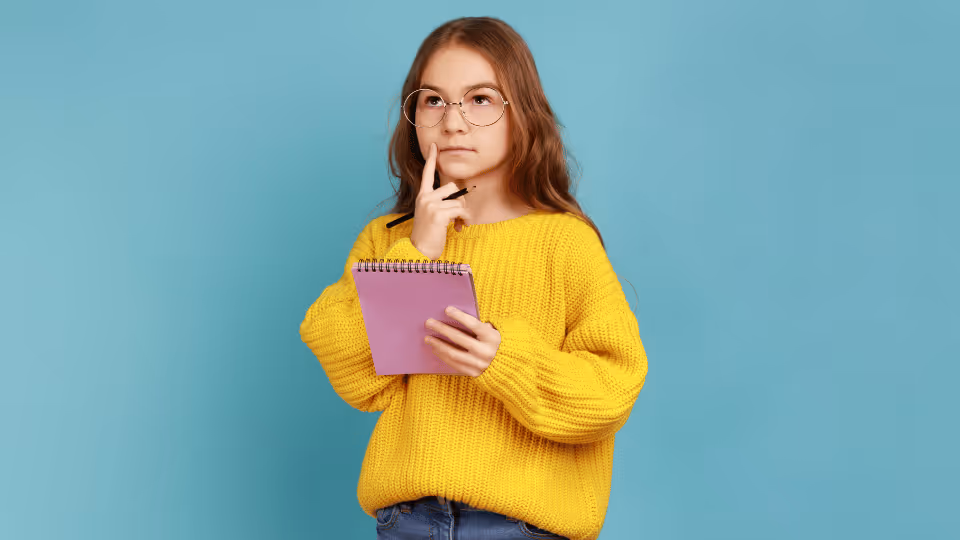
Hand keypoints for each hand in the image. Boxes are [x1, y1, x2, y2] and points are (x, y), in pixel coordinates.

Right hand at [410, 142, 470, 260]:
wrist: (419, 251)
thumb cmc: (428, 235)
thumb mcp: (431, 215)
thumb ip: (441, 204)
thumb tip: (460, 201)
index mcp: (422, 196)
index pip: (427, 173)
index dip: (431, 159)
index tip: (433, 146)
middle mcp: (425, 197)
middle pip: (452, 187)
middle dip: (460, 201)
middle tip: (459, 215)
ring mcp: (430, 204)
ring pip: (459, 201)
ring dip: (463, 214)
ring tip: (459, 224)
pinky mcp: (438, 213)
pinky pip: (460, 211)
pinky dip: (463, 220)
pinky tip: (458, 228)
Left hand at [424, 306, 500, 376]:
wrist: (511, 370)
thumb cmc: (501, 346)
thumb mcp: (497, 333)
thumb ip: (483, 326)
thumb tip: (463, 320)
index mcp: (493, 338)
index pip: (473, 324)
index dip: (460, 316)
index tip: (447, 309)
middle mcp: (486, 351)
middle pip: (459, 338)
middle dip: (442, 329)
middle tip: (429, 322)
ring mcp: (479, 364)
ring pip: (453, 353)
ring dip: (438, 345)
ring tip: (428, 338)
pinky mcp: (474, 373)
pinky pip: (455, 364)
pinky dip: (443, 356)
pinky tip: (436, 349)